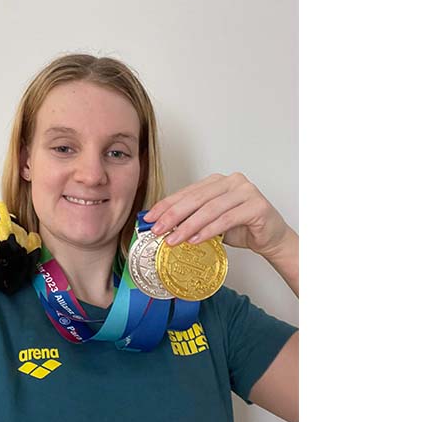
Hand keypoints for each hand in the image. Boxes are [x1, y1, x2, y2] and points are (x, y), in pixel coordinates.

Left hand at [144, 173, 293, 258]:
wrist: (271, 238)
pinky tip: (195, 240)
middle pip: (196, 198)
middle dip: (173, 215)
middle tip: (157, 229)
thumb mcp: (211, 222)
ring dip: (188, 226)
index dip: (166, 204)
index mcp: (217, 181)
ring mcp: (245, 191)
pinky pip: (226, 219)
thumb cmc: (241, 228)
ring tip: (173, 240)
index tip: (150, 217)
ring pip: (210, 209)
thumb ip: (192, 219)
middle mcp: (231, 181)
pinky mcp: (256, 206)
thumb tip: (162, 226)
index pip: (187, 191)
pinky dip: (208, 230)